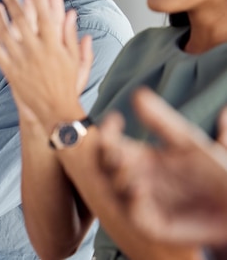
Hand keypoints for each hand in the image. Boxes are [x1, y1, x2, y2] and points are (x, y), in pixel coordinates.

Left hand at [0, 0, 92, 127]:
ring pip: (7, 36)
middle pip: (23, 22)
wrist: (54, 112)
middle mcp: (37, 52)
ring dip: (0, 20)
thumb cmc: (68, 85)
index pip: (45, 17)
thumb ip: (71, 35)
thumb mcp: (76, 60)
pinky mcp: (11, 73)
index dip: (39, 0)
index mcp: (54, 47)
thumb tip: (71, 13)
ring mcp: (22, 62)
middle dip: (15, 4)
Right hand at [99, 87, 226, 246]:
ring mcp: (142, 202)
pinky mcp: (153, 224)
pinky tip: (138, 188)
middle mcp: (136, 178)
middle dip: (102, 156)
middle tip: (114, 148)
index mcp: (140, 158)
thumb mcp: (187, 141)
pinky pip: (135, 216)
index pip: (110, 143)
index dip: (106, 131)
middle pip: (104, 167)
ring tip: (125, 165)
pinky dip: (132, 203)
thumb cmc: (215, 172)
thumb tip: (138, 92)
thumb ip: (161, 120)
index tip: (115, 118)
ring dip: (114, 178)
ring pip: (113, 191)